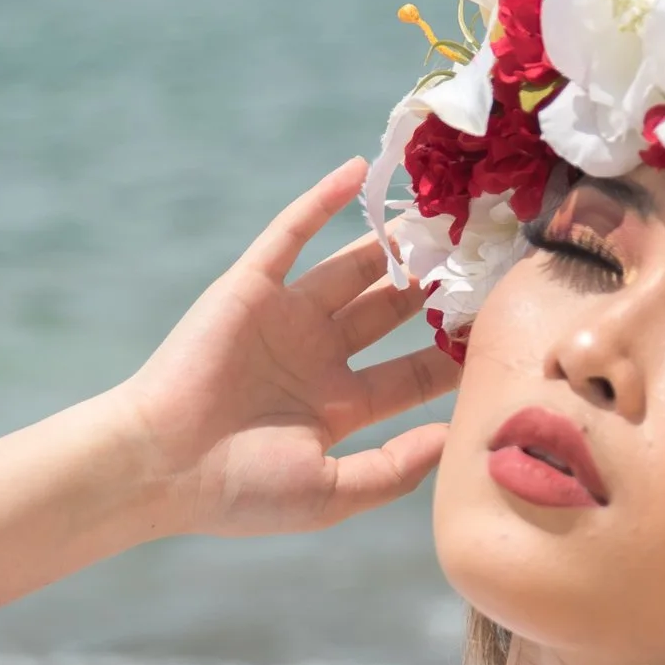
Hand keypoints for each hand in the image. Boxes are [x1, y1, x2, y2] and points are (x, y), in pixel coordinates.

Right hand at [122, 160, 455, 537]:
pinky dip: (322, 200)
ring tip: (444, 212)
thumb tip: (453, 440)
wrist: (161, 465)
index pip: (413, 373)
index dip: (457, 352)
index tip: (503, 328)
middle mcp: (317, 356)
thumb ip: (394, 468)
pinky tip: (360, 171)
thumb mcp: (332, 493)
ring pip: (354, 267)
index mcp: (338, 407)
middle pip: (393, 312)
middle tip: (486, 256)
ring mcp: (285, 318)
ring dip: (396, 242)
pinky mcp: (250, 287)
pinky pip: (291, 232)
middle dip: (438, 288)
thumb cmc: (240, 491)